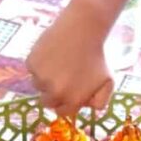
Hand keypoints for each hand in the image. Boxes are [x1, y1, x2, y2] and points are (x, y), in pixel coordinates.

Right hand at [26, 0, 114, 116]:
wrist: (84, 28)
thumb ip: (100, 102)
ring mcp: (41, 78)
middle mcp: (54, 93)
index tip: (68, 91)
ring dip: (45, 78)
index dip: (65, 102)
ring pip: (38, 85)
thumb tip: (86, 108)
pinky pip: (32, 69)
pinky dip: (39, 64)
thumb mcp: (108, 82)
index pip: (62, 112)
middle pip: (47, 102)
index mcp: (72, 101)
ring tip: (59, 62)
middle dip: (53, 93)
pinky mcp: (31, 63)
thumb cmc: (99, 56)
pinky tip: (52, 53)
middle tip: (61, 77)